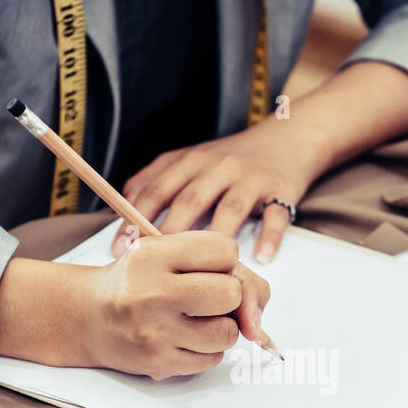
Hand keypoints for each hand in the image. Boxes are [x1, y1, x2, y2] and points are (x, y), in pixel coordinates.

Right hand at [0, 231, 270, 379]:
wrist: (86, 317)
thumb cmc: (136, 281)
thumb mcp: (167, 254)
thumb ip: (222, 268)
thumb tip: (257, 315)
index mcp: (153, 255)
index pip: (227, 251)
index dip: (225, 261)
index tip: (205, 268)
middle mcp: (152, 293)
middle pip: (233, 293)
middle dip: (229, 296)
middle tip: (206, 298)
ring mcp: (155, 333)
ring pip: (228, 333)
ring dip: (221, 327)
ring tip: (194, 319)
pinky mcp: (158, 363)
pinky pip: (212, 359)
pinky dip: (206, 350)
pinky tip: (183, 338)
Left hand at [108, 62, 407, 264]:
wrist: (287, 138)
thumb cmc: (232, 159)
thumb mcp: (190, 160)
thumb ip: (158, 180)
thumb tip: (121, 211)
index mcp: (190, 162)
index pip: (155, 190)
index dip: (134, 219)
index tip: (120, 249)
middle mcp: (217, 166)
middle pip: (189, 201)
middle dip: (168, 234)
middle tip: (155, 265)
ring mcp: (250, 178)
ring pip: (230, 209)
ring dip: (215, 238)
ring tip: (205, 269)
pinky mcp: (280, 190)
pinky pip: (276, 216)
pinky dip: (270, 237)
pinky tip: (261, 259)